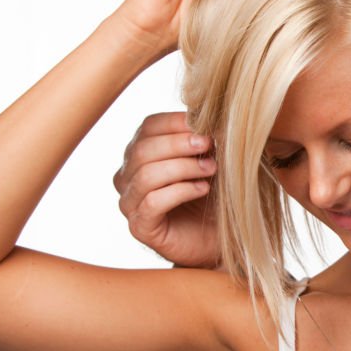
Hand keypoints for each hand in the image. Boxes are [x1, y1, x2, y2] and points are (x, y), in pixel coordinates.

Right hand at [113, 112, 221, 267]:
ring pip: (146, 174)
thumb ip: (205, 138)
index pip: (148, 126)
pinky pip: (151, 202)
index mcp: (142, 153)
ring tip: (211, 169)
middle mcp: (129, 176)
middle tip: (210, 144)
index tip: (207, 124)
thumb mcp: (214, 160)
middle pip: (143, 148)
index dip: (177, 122)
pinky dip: (180, 191)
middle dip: (180, 143)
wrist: (221, 239)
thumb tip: (208, 111)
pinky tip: (202, 189)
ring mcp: (131, 202)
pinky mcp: (141, 227)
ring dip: (183, 167)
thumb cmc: (215, 197)